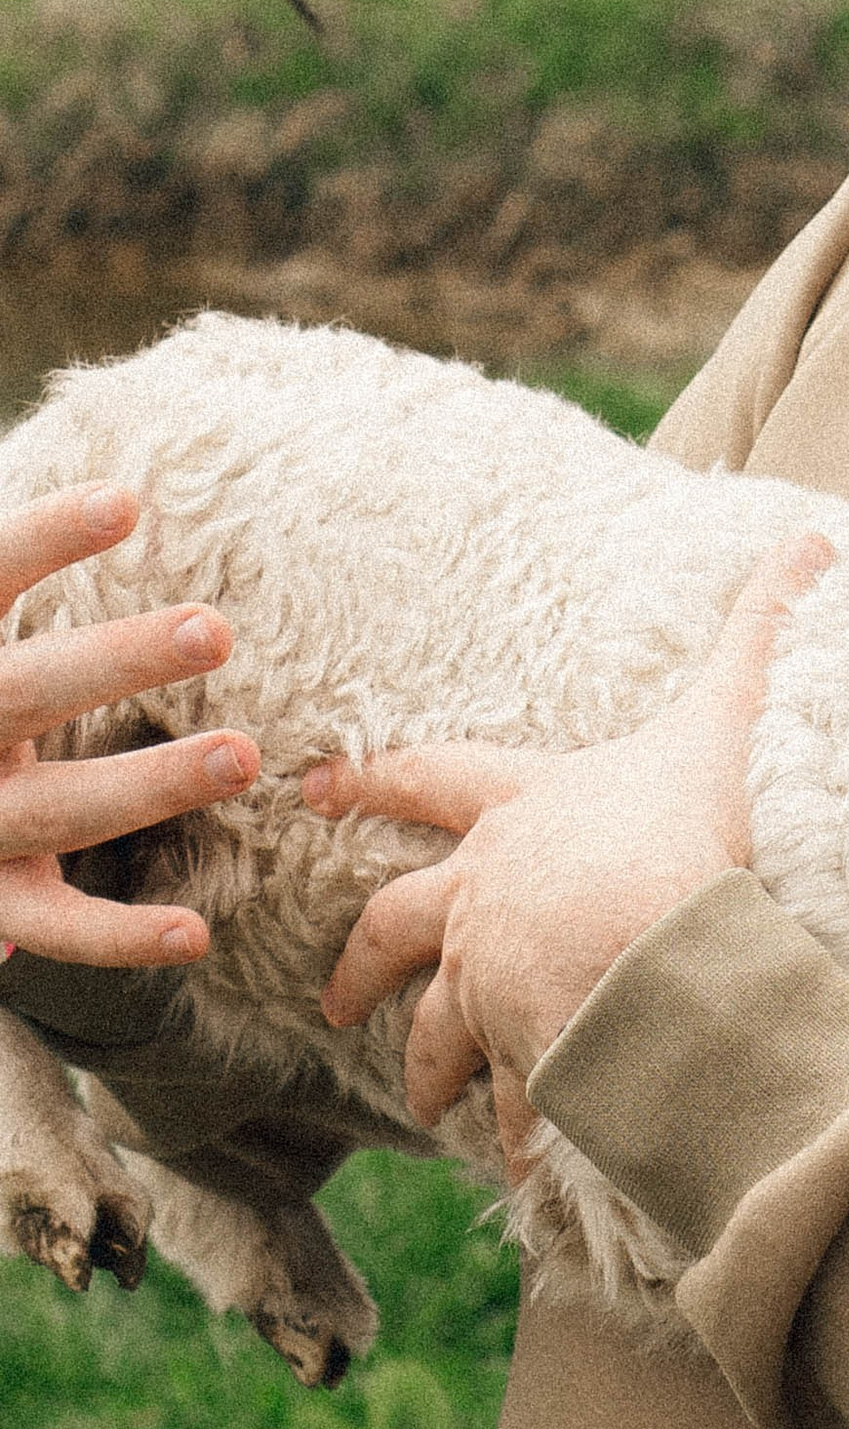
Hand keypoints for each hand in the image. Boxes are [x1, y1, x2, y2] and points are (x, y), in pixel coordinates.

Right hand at [0, 484, 258, 967]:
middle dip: (114, 662)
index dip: (42, 540)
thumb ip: (7, 579)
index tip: (125, 500)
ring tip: (244, 755)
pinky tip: (193, 934)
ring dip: (149, 786)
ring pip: (56, 809)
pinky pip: (53, 925)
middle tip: (217, 628)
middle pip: (23, 694)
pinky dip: (119, 937)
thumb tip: (111, 490)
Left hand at [309, 530, 832, 1150]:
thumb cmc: (692, 819)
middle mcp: (487, 894)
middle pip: (396, 923)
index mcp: (523, 809)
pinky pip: (512, 1098)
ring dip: (427, 1066)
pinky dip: (516, 1127)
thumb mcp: (728, 710)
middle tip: (335, 998)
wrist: (670, 932)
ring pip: (433, 1027)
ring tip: (426, 1103)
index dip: (372, 779)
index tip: (313, 787)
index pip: (428, 781)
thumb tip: (819, 542)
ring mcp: (493, 977)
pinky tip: (523, 1162)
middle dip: (363, 961)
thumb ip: (766, 629)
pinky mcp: (523, 1048)